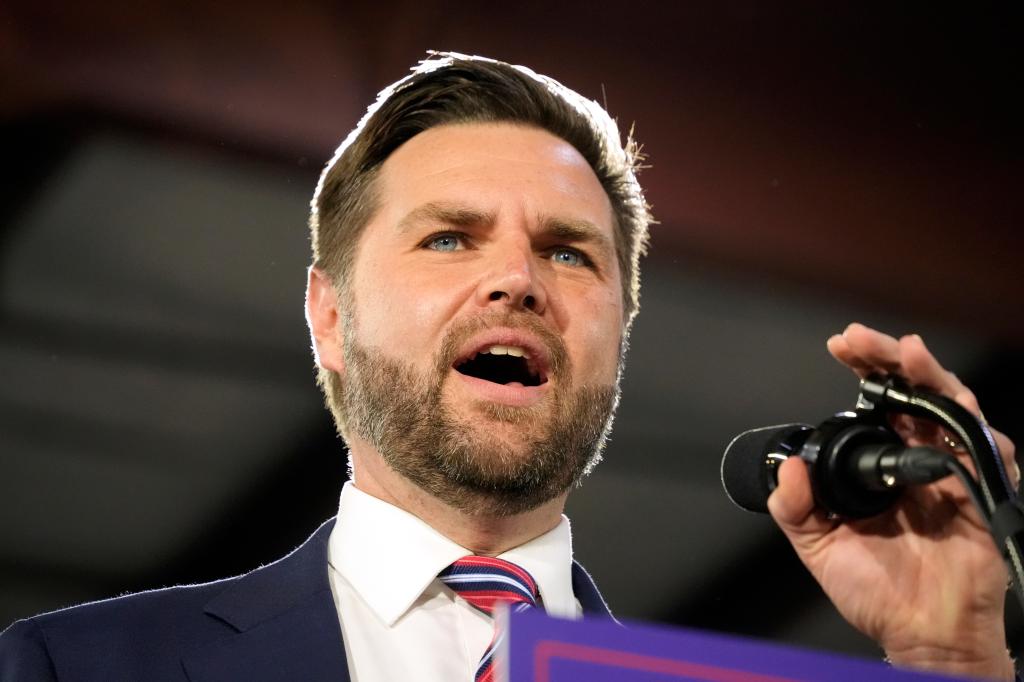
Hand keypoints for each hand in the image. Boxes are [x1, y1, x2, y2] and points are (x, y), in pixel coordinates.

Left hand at [767, 323, 1017, 679]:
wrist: (919, 633)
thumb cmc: (875, 589)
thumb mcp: (818, 545)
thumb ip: (794, 508)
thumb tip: (786, 468)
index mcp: (881, 462)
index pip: (876, 401)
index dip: (863, 368)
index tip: (839, 345)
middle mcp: (919, 457)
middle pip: (913, 390)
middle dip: (889, 356)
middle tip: (859, 338)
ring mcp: (954, 471)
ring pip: (952, 407)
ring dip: (931, 376)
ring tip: (907, 352)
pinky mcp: (985, 493)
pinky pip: (991, 453)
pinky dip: (977, 431)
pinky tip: (955, 411)